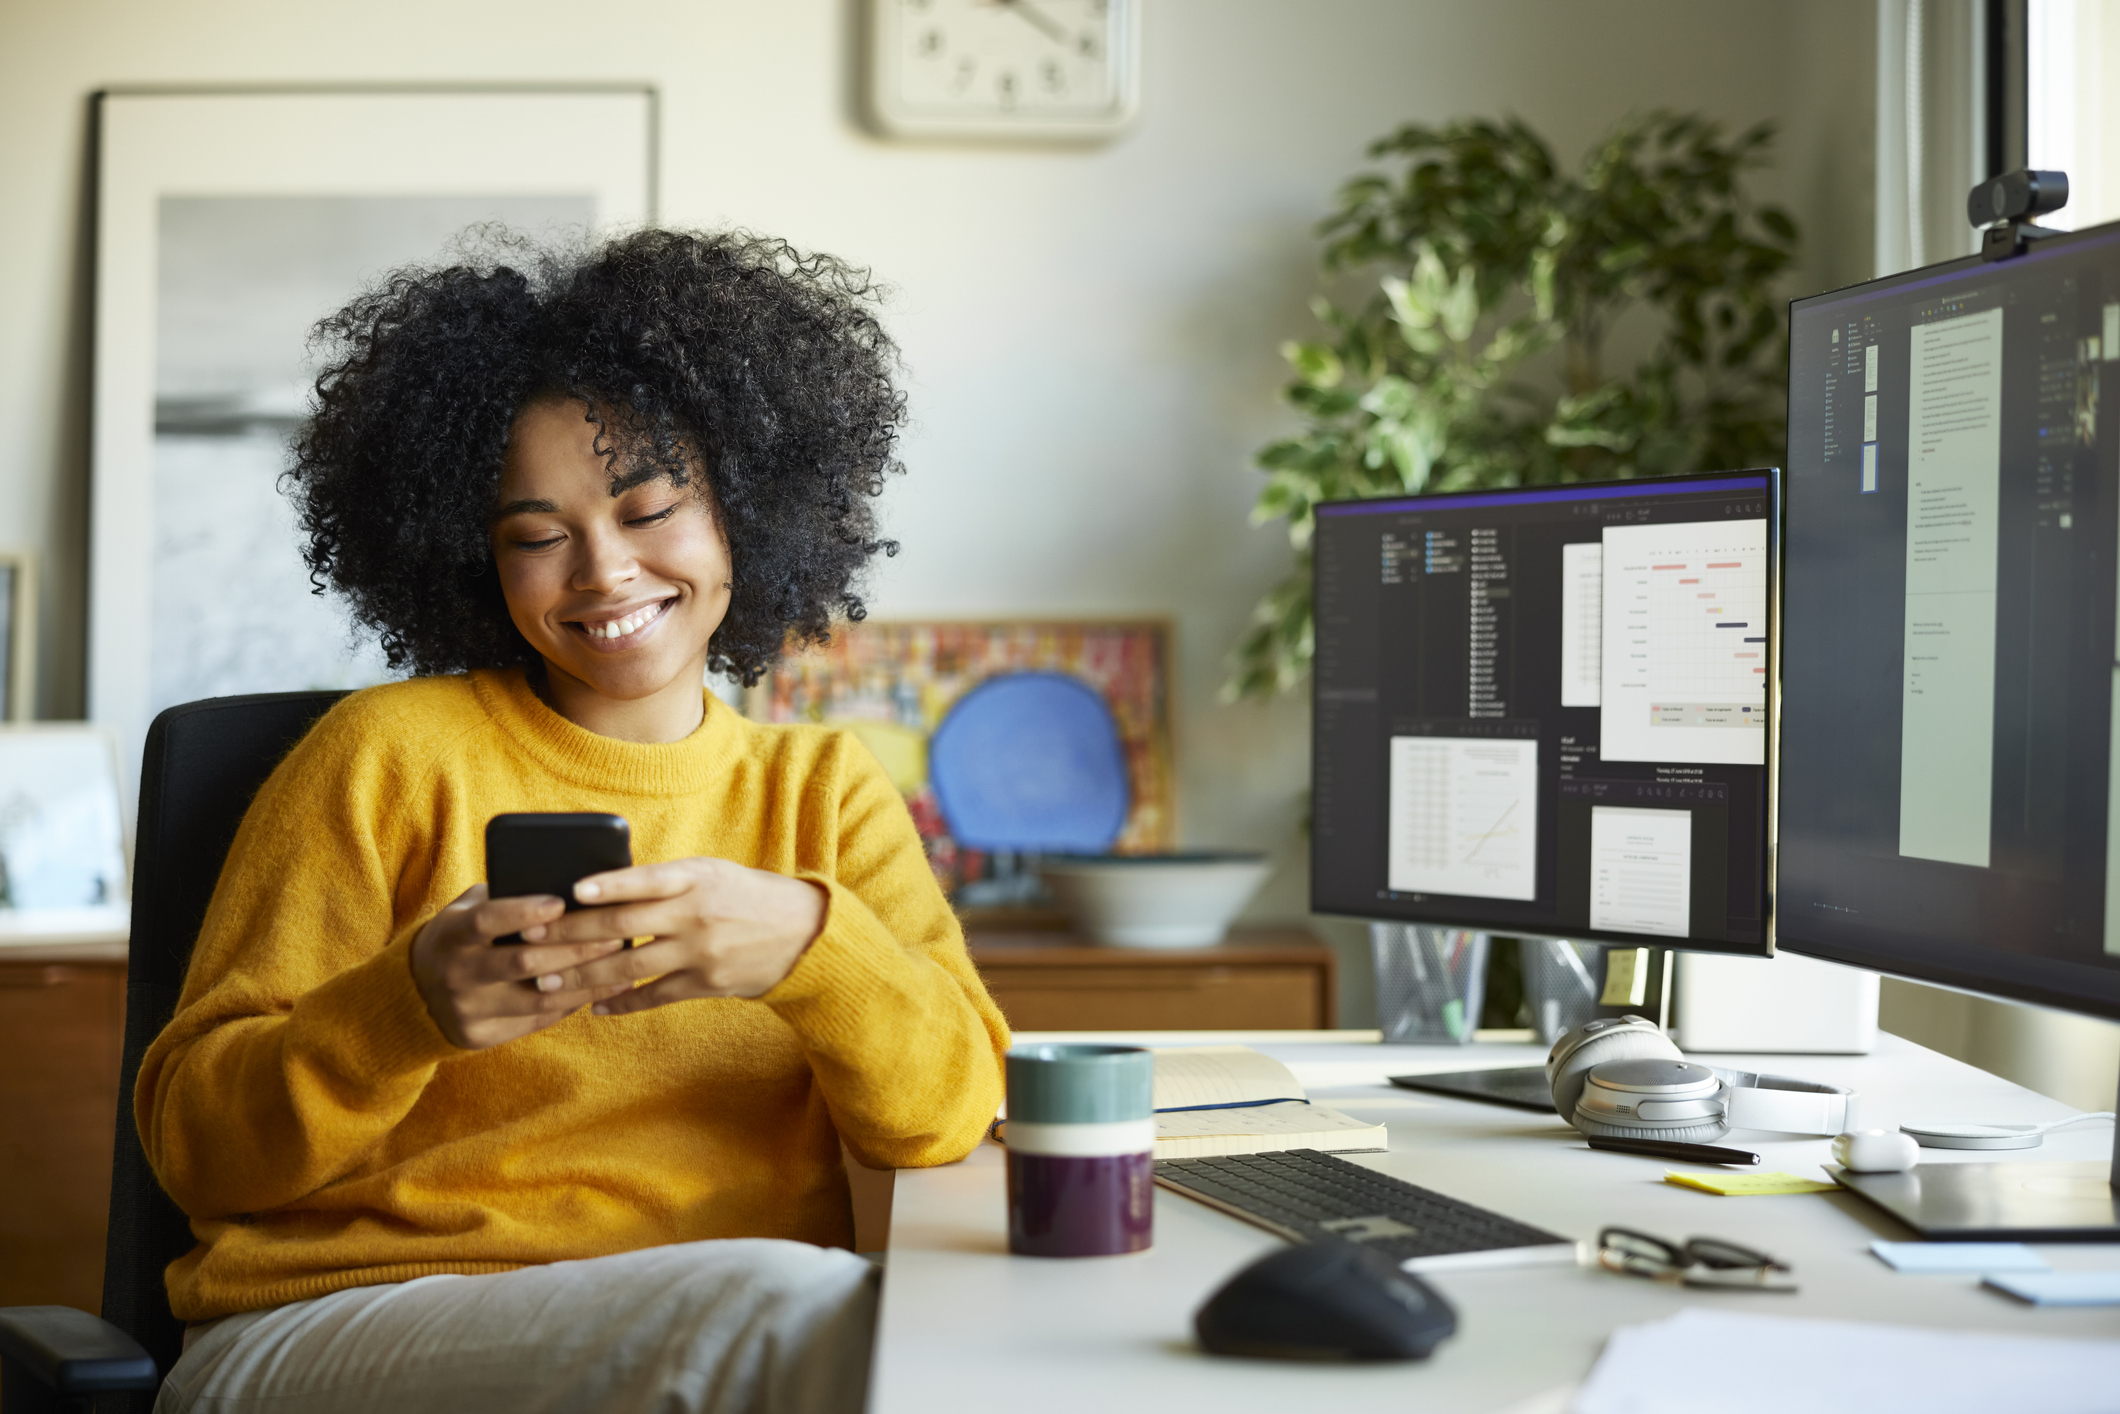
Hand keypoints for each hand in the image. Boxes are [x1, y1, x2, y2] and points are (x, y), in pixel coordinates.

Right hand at [410, 885, 631, 1049]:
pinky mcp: (480, 1036)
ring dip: (587, 980)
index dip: (524, 912)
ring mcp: (468, 1009)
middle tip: (615, 934)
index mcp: (450, 934)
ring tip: (623, 963)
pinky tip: (605, 987)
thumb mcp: (466, 911)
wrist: (415, 994)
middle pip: (523, 962)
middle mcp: (456, 974)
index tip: (561, 902)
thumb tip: (568, 883)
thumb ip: (503, 897)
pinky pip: (538, 1019)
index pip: (487, 921)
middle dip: (574, 948)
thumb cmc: (460, 938)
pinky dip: (575, 1001)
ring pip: (539, 996)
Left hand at [521, 858, 826, 1014]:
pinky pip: (655, 995)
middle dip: (571, 934)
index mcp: (696, 878)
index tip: (571, 891)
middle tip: (529, 939)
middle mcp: (696, 914)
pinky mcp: (707, 983)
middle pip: (624, 926)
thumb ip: (663, 882)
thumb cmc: (745, 895)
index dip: (609, 885)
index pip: (646, 880)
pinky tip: (594, 1006)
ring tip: (547, 981)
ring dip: (584, 976)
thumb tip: (602, 890)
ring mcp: (701, 952)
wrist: (803, 933)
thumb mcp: (709, 874)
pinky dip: (622, 1002)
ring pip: (631, 967)